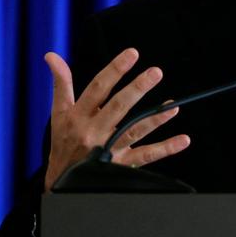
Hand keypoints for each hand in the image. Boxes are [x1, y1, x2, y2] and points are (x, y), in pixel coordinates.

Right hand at [43, 49, 189, 190]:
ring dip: (155, 118)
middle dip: (137, 89)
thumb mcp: (58, 113)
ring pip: (134, 131)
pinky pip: (146, 156)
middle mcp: (94, 131)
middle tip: (156, 72)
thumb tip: (51, 55)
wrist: (61, 182)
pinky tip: (183, 140)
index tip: (132, 54)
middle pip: (118, 107)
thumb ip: (61, 84)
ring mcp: (108, 149)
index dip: (114, 70)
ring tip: (173, 106)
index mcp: (78, 116)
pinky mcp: (121, 165)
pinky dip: (166, 148)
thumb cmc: (63, 141)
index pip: (98, 89)